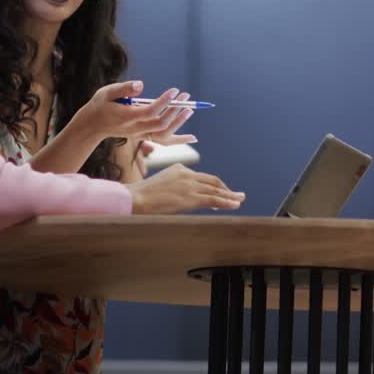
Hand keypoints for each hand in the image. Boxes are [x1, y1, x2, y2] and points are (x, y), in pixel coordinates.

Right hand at [74, 81, 198, 144]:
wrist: (93, 125)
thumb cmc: (99, 105)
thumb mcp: (107, 92)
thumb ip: (124, 88)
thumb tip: (141, 85)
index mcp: (127, 117)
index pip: (150, 111)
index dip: (163, 102)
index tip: (174, 91)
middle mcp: (135, 128)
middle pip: (160, 124)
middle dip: (174, 111)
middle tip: (186, 97)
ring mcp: (140, 134)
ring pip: (164, 135)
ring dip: (178, 123)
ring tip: (190, 109)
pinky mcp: (143, 136)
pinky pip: (164, 140)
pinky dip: (179, 139)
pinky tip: (194, 137)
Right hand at [128, 164, 244, 213]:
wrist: (134, 198)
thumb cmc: (141, 195)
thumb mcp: (159, 185)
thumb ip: (172, 187)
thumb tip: (178, 197)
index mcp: (179, 168)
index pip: (202, 177)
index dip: (214, 186)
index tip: (221, 192)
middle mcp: (186, 174)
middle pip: (212, 181)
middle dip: (226, 188)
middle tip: (237, 195)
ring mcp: (189, 185)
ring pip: (215, 191)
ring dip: (230, 196)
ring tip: (240, 199)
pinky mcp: (190, 198)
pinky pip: (213, 200)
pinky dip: (226, 202)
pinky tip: (234, 204)